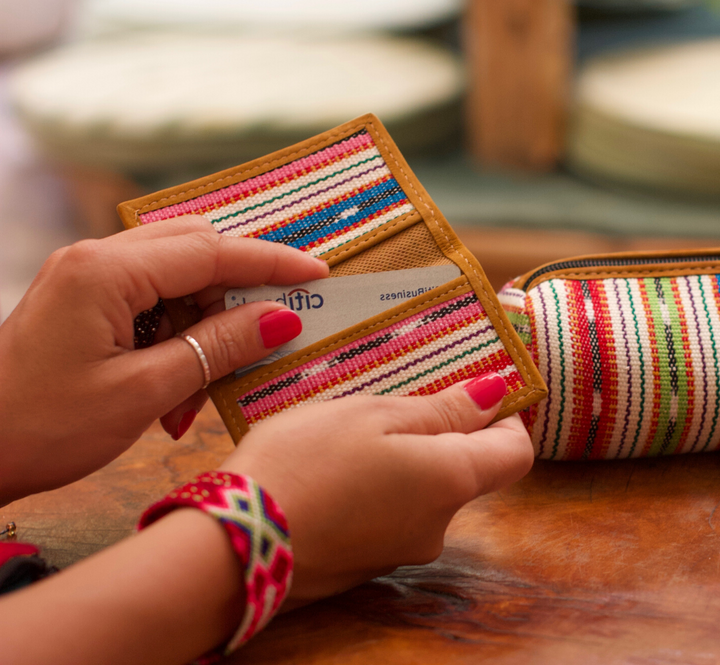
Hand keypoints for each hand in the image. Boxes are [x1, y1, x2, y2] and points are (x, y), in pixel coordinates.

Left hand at [0, 216, 327, 503]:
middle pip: (194, 254)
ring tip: (207, 385)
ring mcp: (89, 278)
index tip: (317, 273)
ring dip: (206, 325)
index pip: (210, 251)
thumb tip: (280, 318)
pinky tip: (178, 387)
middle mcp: (96, 259)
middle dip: (239, 291)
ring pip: (177, 280)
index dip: (270, 262)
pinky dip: (179, 337)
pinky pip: (154, 302)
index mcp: (105, 270)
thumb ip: (217, 347)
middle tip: (275, 327)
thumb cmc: (44, 427)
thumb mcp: (144, 391)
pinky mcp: (88, 301)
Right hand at [221, 373, 532, 603]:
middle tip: (392, 391)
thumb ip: (441, 409)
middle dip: (438, 429)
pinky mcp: (366, 560)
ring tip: (349, 424)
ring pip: (420, 487)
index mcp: (449, 482)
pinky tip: (332, 464)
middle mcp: (437, 526)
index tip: (472, 386)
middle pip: (463, 468)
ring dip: (401, 454)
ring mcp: (400, 550)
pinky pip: (388, 510)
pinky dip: (375, 483)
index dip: (504, 415)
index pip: (514, 451)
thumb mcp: (373, 415)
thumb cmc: (306, 462)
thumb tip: (495, 395)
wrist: (234, 543)